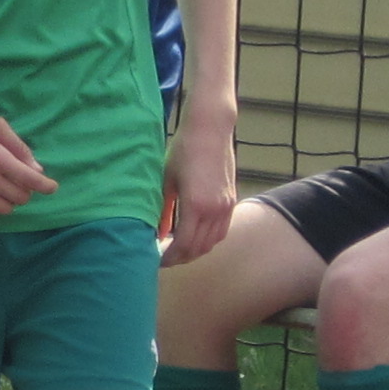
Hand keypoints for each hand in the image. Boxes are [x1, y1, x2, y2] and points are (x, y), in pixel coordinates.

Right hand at [0, 104, 55, 220]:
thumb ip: (18, 146)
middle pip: (19, 197)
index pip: (29, 180)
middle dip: (26, 191)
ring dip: (10, 201)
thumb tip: (37, 169)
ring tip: (4, 188)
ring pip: (4, 209)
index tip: (52, 187)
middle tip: (20, 181)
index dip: (45, 186)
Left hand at [162, 108, 238, 265]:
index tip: (157, 260)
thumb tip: (158, 234)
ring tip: (179, 250)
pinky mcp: (231, 201)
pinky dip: (208, 240)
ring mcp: (226, 206)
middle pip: (199, 248)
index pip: (183, 244)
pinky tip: (195, 237)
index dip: (170, 257)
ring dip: (195, 251)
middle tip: (165, 258)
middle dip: (181, 258)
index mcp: (195, 205)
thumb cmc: (184, 150)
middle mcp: (214, 210)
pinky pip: (222, 231)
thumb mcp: (167, 181)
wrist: (210, 129)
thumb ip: (163, 211)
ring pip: (212, 243)